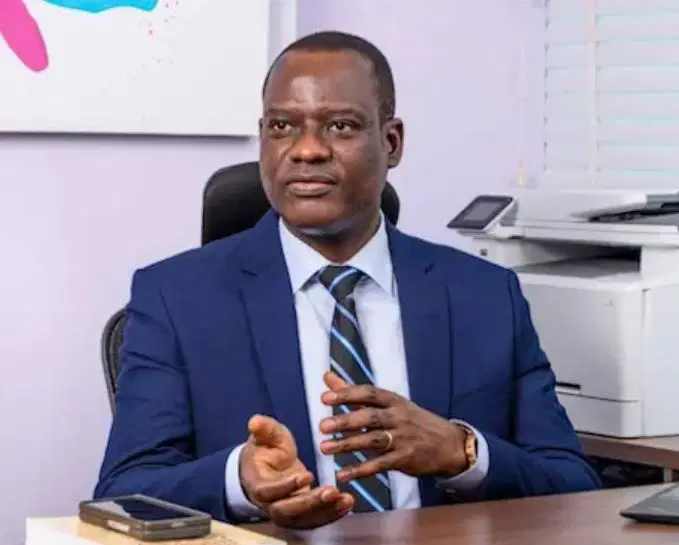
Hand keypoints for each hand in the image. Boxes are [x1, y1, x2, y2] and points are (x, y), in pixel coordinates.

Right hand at [240, 414, 353, 528]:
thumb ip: (264, 429)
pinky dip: (332, 514)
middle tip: (332, 491)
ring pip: (304, 519)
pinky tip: (346, 504)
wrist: (266, 469)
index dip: (287, 486)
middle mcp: (270, 504)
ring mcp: (286, 513)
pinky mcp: (301, 516)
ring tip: (345, 499)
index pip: (269, 491)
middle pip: (288, 510)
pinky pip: (315, 519)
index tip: (307, 476)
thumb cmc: (266, 451)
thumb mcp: (266, 436)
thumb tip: (255, 421)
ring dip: (326, 511)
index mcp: (258, 484)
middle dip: (311, 503)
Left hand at [319, 372, 468, 483]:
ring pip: (373, 441)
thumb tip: (327, 376)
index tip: (325, 398)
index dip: (347, 395)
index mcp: (393, 400)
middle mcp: (398, 417)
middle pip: (370, 417)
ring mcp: (403, 438)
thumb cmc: (411, 420)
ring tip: (324, 448)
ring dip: (348, 445)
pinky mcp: (405, 459)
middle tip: (323, 426)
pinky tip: (342, 474)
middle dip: (346, 421)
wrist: (448, 444)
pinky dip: (360, 470)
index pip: (368, 394)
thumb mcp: (389, 403)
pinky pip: (380, 465)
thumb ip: (354, 393)